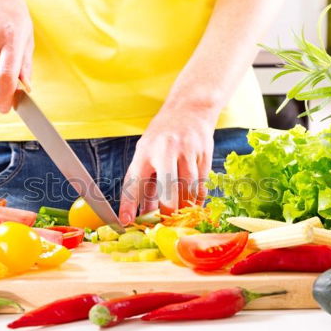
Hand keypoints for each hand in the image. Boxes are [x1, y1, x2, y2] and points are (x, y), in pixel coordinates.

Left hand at [119, 97, 219, 224]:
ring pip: (188, 189)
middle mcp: (166, 150)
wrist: (190, 109)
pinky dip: (196, 199)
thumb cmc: (163, 135)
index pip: (134, 181)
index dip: (129, 204)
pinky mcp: (204, 154)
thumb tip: (142, 212)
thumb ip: (145, 180)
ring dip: (184, 206)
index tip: (126, 221)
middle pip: (167, 189)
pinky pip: (201, 185)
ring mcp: (187, 152)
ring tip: (180, 215)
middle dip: (166, 210)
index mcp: (145, 151)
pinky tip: (193, 204)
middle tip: (164, 222)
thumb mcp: (147, 151)